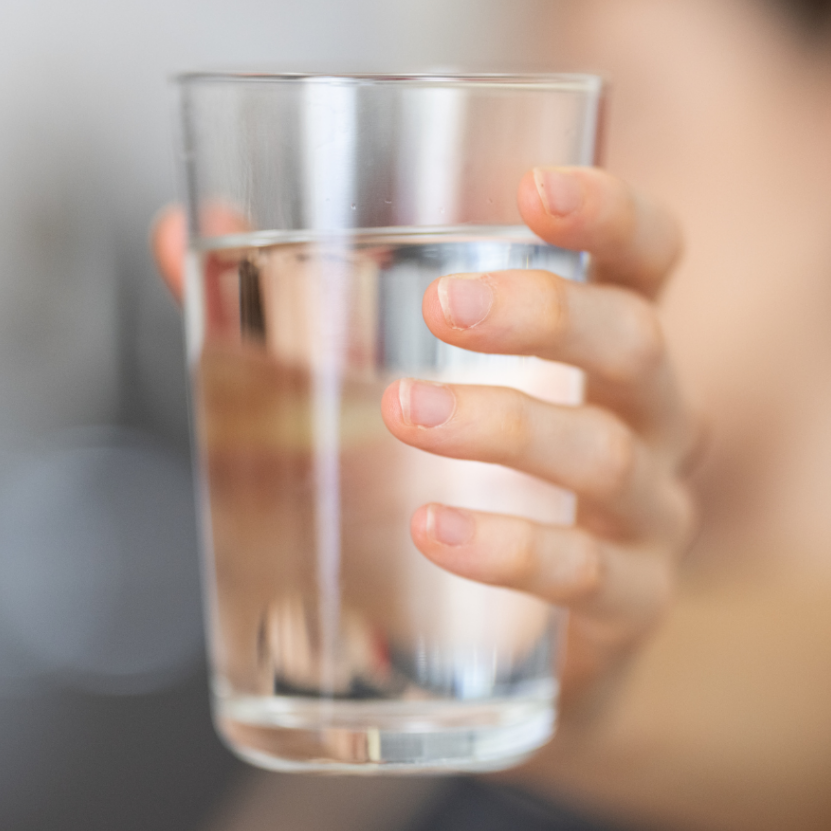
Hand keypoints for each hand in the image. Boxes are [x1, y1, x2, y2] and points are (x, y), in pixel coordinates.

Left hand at [152, 168, 695, 704]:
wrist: (513, 641)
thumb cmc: (460, 479)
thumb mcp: (391, 381)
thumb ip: (291, 310)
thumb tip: (181, 232)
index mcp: (603, 343)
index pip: (649, 255)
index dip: (613, 213)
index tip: (533, 189)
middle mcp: (649, 416)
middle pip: (636, 342)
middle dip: (546, 314)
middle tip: (446, 308)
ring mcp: (650, 511)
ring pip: (606, 454)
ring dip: (506, 426)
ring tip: (402, 413)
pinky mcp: (632, 600)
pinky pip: (587, 573)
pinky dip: (511, 548)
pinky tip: (434, 529)